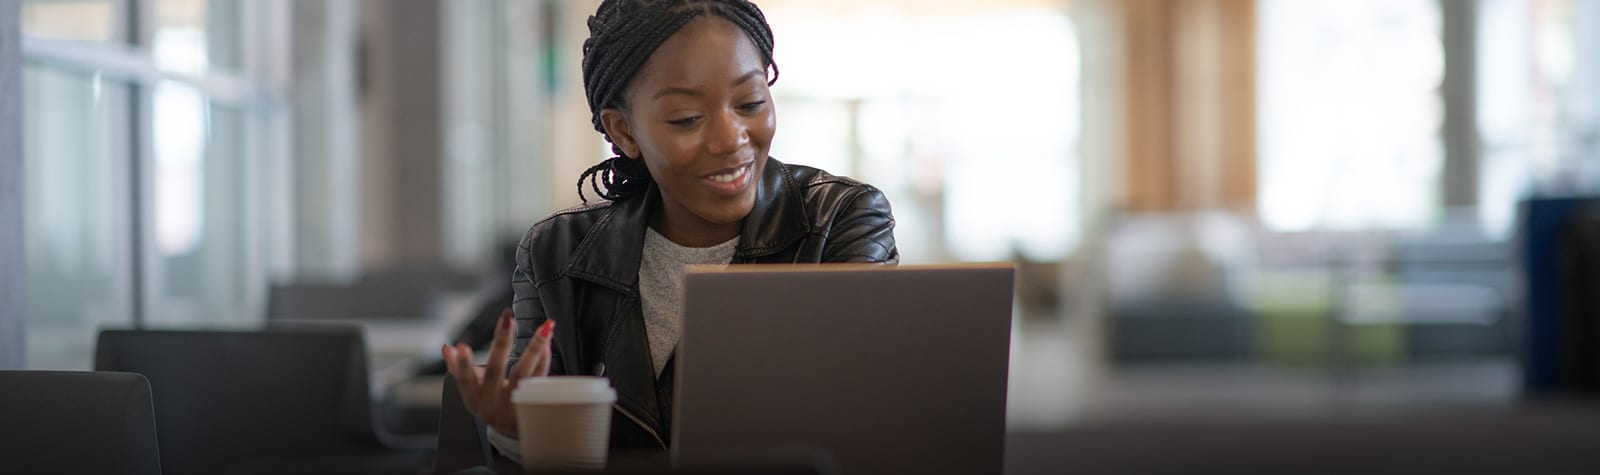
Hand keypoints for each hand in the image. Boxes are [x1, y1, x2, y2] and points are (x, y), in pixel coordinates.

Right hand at [442, 307, 554, 436]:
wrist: (513, 430)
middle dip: (501, 343)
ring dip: (534, 347)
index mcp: (474, 400)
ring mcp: (513, 406)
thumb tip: (447, 348)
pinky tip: (547, 343)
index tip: (461, 346)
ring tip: (545, 326)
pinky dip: (544, 360)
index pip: (465, 381)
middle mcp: (492, 404)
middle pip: (496, 371)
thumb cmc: (490, 402)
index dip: (462, 365)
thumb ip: (458, 369)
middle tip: (507, 319)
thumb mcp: (471, 391)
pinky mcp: (533, 405)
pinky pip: (540, 379)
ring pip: (524, 374)